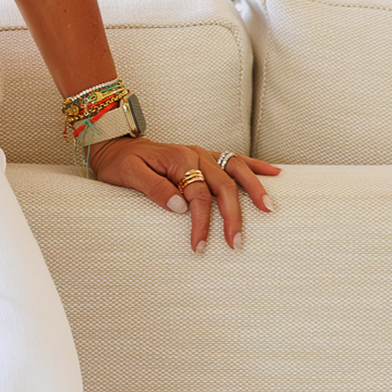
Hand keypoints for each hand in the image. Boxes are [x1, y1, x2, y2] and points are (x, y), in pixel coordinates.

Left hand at [87, 136, 280, 251]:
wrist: (117, 146)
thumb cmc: (122, 163)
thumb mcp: (130, 175)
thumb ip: (156, 189)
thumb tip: (181, 207)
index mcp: (178, 160)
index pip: (197, 195)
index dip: (201, 222)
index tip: (200, 245)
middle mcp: (195, 155)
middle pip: (223, 185)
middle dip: (233, 215)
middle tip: (236, 242)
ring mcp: (202, 154)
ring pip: (236, 170)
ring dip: (254, 189)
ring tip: (268, 208)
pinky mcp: (205, 157)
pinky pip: (234, 159)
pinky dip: (255, 166)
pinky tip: (274, 173)